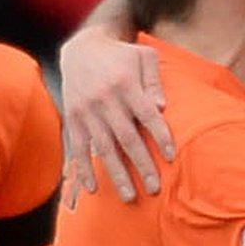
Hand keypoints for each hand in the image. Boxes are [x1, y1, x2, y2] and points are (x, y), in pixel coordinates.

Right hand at [58, 31, 172, 201]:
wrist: (81, 48)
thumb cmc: (121, 55)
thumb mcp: (143, 56)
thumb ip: (154, 80)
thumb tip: (162, 107)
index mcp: (125, 83)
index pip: (146, 115)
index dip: (159, 135)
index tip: (171, 156)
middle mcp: (105, 100)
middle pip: (126, 138)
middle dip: (141, 164)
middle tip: (154, 188)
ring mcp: (86, 111)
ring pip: (103, 148)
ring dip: (117, 174)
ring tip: (130, 197)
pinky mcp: (73, 119)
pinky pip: (78, 148)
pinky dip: (84, 169)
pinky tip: (93, 188)